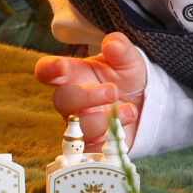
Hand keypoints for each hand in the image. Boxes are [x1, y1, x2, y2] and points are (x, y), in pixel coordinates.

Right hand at [34, 32, 147, 147]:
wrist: (144, 105)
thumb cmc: (127, 78)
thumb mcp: (129, 60)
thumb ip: (121, 49)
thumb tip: (112, 43)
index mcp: (74, 74)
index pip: (47, 71)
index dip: (48, 69)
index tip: (59, 66)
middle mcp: (72, 101)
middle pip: (62, 101)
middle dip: (87, 96)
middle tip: (113, 90)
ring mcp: (79, 123)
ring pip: (79, 127)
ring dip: (105, 119)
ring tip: (130, 110)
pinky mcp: (92, 145)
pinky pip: (90, 149)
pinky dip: (108, 140)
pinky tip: (124, 129)